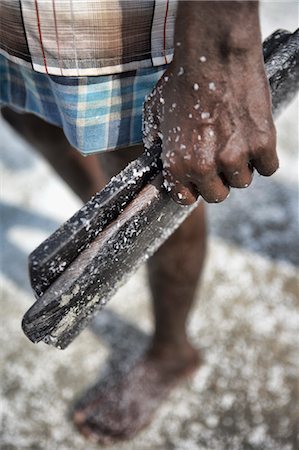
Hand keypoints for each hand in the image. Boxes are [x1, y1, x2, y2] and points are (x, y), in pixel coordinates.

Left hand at [143, 1, 277, 204]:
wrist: (214, 53)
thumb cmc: (182, 79)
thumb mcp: (155, 112)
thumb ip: (156, 139)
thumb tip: (158, 151)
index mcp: (176, 164)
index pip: (186, 198)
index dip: (193, 187)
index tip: (200, 177)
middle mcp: (203, 167)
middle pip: (217, 195)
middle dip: (218, 180)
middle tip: (220, 158)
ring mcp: (234, 157)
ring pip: (242, 181)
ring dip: (241, 166)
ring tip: (236, 141)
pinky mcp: (261, 144)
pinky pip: (268, 167)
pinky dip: (264, 157)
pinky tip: (255, 139)